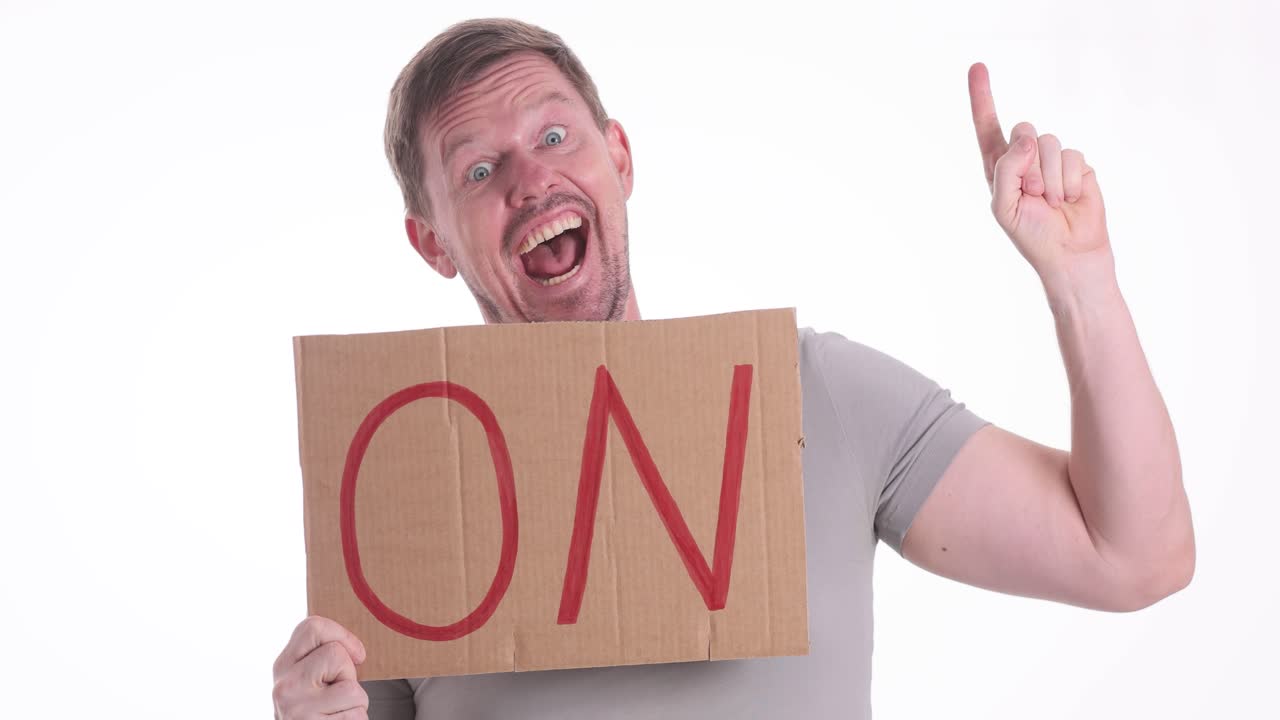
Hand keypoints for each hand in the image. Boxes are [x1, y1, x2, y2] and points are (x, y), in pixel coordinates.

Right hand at [272, 616, 369, 719]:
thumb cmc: (316, 710)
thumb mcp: (310, 680)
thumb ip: (322, 657)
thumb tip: (357, 647)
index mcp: (282, 666)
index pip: (312, 627)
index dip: (342, 635)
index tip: (355, 655)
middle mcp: (284, 686)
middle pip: (336, 655)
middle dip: (348, 675)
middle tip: (335, 695)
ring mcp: (298, 710)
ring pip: (352, 688)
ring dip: (356, 704)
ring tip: (336, 714)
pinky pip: (356, 715)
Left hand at [968, 62, 1113, 288]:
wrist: (1069, 254)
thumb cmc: (1032, 234)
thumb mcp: (1004, 206)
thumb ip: (1006, 169)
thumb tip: (1027, 137)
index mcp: (999, 168)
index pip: (987, 127)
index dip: (982, 97)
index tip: (977, 67)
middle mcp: (1025, 158)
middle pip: (1022, 130)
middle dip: (1028, 163)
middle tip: (1033, 194)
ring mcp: (1052, 160)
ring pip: (1050, 142)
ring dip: (1049, 177)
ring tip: (1052, 201)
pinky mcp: (1078, 165)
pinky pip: (1073, 155)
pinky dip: (1069, 180)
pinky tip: (1069, 199)